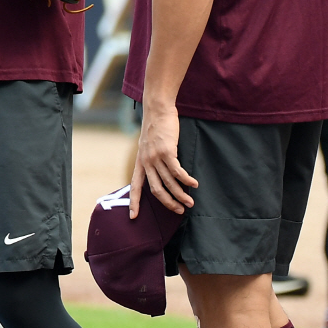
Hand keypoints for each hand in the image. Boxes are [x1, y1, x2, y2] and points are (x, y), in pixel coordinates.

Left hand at [130, 97, 196, 216]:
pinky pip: (178, 171)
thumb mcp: (147, 146)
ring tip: (190, 202)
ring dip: (181, 194)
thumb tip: (161, 174)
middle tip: (179, 211)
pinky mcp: (167, 151)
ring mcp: (156, 157)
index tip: (133, 217)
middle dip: (168, 203)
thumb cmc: (156, 128)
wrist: (157, 110)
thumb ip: (151, 160)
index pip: (134, 186)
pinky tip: (194, 184)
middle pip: (156, 190)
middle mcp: (146, 162)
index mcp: (140, 163)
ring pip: (169, 183)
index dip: (133, 203)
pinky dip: (187, 180)